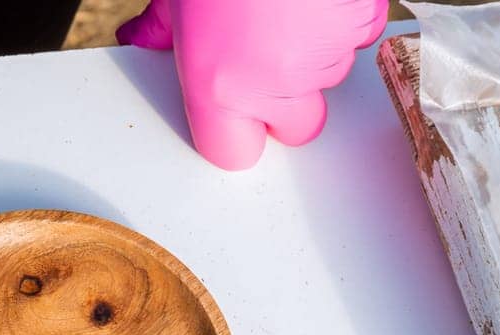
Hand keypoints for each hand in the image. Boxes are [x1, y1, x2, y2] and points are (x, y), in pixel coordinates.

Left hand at [118, 0, 386, 169]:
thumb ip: (158, 31)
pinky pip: (360, 35)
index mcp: (217, 87)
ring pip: (330, 78)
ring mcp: (325, 56)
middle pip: (297, 128)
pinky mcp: (362, 22)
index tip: (236, 118)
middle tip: (267, 58)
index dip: (239, 135)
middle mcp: (274, 83)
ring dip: (316, 54)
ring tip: (288, 9)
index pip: (234, 154)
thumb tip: (138, 41)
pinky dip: (345, 19)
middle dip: (289, 103)